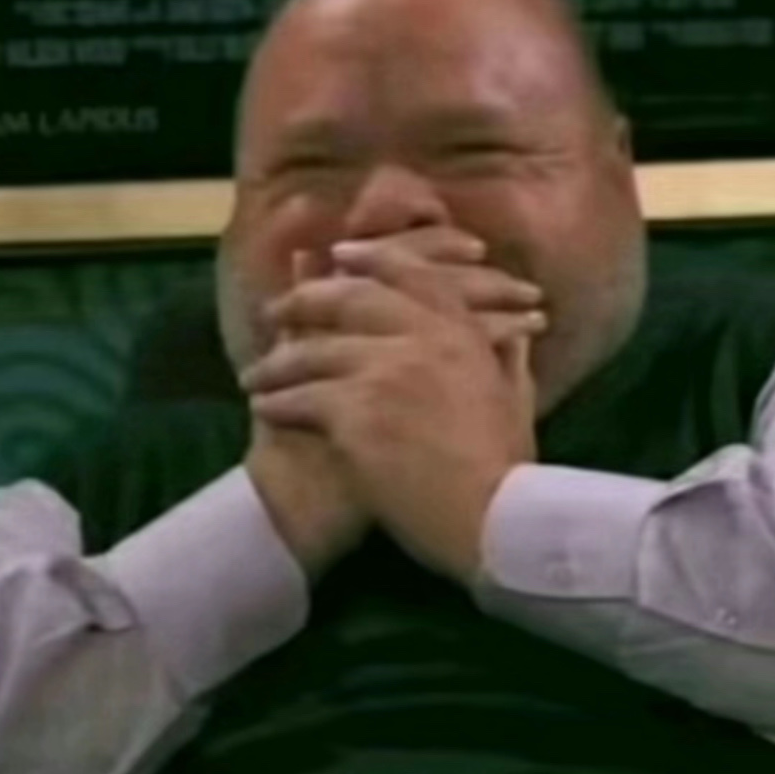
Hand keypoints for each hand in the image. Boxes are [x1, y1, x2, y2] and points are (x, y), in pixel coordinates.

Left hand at [241, 234, 542, 582]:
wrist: (492, 518)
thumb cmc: (508, 468)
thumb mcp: (518, 403)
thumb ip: (511, 360)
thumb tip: (518, 335)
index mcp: (461, 332)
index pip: (410, 275)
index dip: (370, 259)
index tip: (338, 255)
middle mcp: (421, 338)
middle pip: (349, 299)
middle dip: (305, 300)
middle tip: (275, 311)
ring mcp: (384, 372)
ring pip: (314, 350)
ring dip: (278, 362)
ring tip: (256, 376)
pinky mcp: (355, 412)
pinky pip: (300, 397)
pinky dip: (277, 400)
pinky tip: (263, 407)